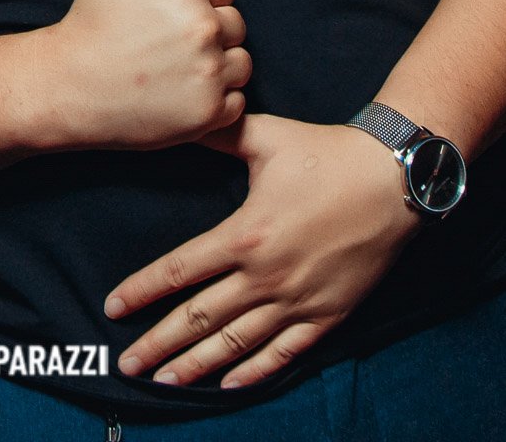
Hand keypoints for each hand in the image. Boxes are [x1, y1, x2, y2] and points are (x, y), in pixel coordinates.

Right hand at [34, 0, 250, 151]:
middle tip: (166, 47)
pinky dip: (216, 103)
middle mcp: (204, 29)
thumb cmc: (90, 21)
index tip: (161, 20)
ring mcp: (209, 74)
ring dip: (218, 67)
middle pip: (235, 26)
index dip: (192, 3)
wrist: (67, 87)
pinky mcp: (209, 114)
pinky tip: (180, 96)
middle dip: (209, 33)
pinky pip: (237, 102)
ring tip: (175, 71)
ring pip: (241, 63)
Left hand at [105, 113, 418, 390]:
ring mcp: (297, 301)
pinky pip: (284, 353)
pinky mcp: (327, 315)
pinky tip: (229, 384)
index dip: (142, 291)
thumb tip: (181, 120)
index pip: (180, 271)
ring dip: (197, 366)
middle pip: (201, 319)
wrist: (392, 181)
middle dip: (159, 343)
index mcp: (246, 234)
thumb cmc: (326, 153)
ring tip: (165, 381)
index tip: (113, 308)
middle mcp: (267, 276)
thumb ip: (219, 134)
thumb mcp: (266, 136)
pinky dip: (254, 372)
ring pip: (237, 344)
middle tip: (127, 364)